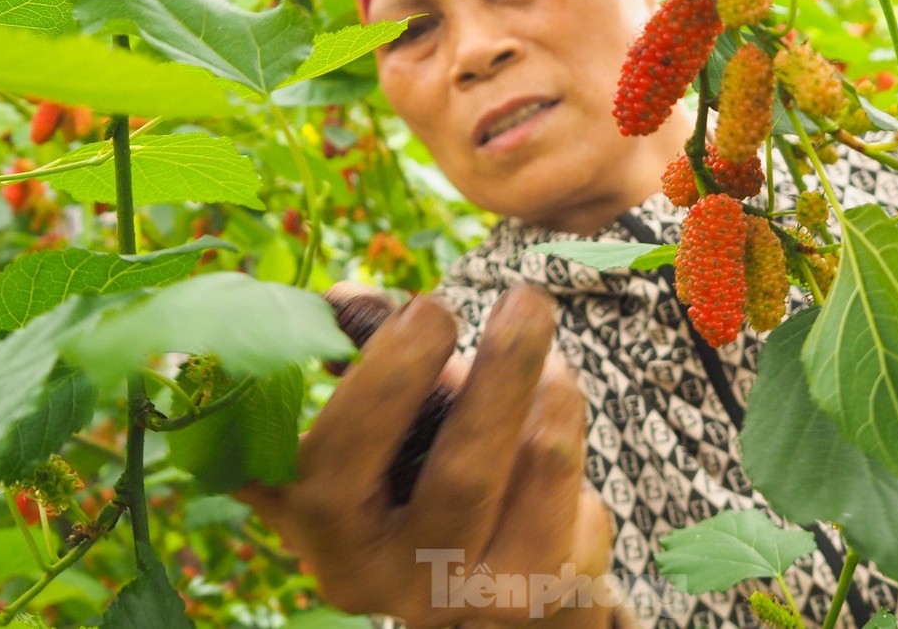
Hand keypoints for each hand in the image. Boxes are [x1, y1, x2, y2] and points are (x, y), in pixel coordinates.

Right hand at [233, 283, 615, 628]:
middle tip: (525, 299)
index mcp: (321, 525)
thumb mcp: (368, 420)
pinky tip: (550, 405)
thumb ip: (364, 355)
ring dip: (552, 391)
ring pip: (539, 474)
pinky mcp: (539, 595)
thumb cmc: (397, 467)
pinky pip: (577, 496)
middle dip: (503, 373)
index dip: (392, 374)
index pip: (348, 454)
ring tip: (541, 337)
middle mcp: (389, 578)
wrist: (454, 572)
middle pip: (464, 476)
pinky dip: (567, 432)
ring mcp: (468, 598)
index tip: (430, 306)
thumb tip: (348, 299)